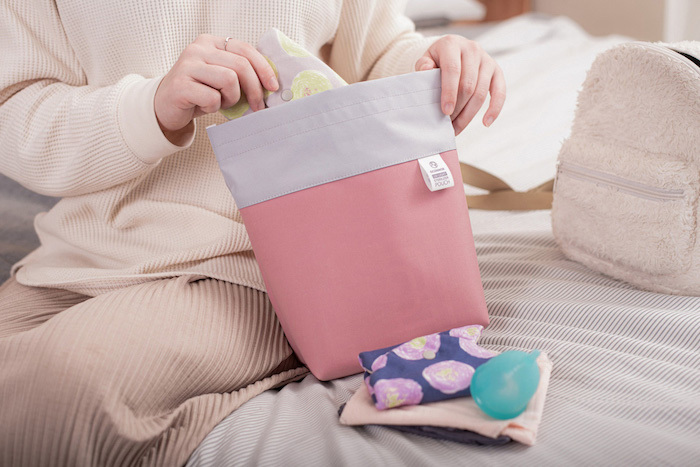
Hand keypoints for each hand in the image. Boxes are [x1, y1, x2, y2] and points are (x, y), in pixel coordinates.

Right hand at [154, 34, 278, 143]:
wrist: (165, 106)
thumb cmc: (198, 93)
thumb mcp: (220, 77)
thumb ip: (239, 72)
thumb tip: (271, 84)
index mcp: (211, 42)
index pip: (245, 49)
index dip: (264, 68)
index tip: (273, 87)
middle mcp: (198, 49)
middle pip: (241, 66)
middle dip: (254, 89)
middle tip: (257, 106)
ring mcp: (187, 65)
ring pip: (229, 80)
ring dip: (232, 98)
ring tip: (222, 103)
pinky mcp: (180, 85)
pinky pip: (212, 98)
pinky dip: (214, 107)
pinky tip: (205, 107)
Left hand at [415, 35, 505, 134]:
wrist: (451, 50)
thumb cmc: (436, 60)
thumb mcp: (425, 59)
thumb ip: (423, 66)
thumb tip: (427, 70)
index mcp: (452, 44)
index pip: (452, 70)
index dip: (449, 92)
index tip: (445, 112)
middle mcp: (472, 49)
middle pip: (468, 84)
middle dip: (458, 108)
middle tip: (447, 125)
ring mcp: (486, 59)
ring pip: (481, 92)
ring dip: (469, 114)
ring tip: (457, 128)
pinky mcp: (496, 70)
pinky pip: (500, 92)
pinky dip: (494, 109)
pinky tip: (485, 123)